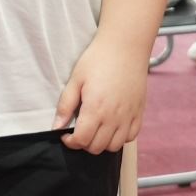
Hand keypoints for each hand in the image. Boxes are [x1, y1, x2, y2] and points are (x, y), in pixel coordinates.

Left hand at [53, 34, 147, 152]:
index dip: (70, 142)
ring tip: (95, 129)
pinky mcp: (139, 113)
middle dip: (84, 143)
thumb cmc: (98, 60)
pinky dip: (120, 138)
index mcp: (96, 109)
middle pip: (97, 147)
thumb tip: (56, 127)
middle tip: (79, 130)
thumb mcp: (75, 79)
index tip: (65, 135)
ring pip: (114, 146)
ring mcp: (129, 117)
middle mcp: (114, 117)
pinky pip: (131, 137)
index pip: (82, 140)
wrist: (125, 47)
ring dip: (102, 143)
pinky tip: (111, 126)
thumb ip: (66, 105)